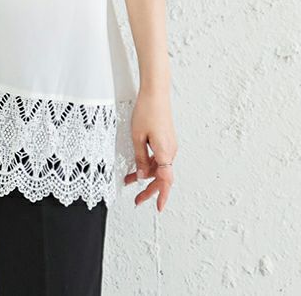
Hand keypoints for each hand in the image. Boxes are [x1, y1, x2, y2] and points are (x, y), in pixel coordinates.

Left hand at [124, 88, 177, 211]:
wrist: (156, 93)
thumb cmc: (147, 111)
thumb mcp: (137, 137)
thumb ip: (140, 158)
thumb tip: (143, 176)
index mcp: (165, 152)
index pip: (166, 180)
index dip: (162, 196)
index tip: (159, 208)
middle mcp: (170, 151)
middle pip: (162, 177)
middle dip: (149, 190)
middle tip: (137, 199)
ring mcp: (169, 145)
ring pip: (159, 168)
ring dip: (146, 175)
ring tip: (129, 181)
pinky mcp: (166, 140)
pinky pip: (159, 158)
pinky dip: (148, 165)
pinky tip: (138, 167)